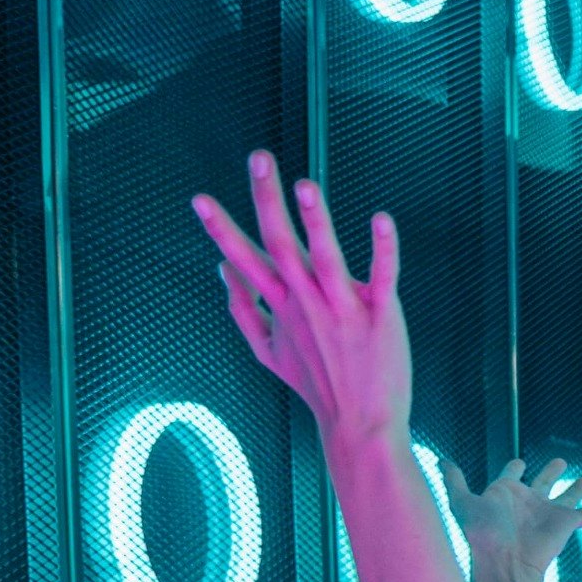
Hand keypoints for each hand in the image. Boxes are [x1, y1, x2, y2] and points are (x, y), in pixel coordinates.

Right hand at [194, 152, 408, 451]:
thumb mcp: (267, 349)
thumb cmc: (315, 383)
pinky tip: (381, 220)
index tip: (198, 198)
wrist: (360, 424)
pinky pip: (382, 278)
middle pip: (281, 244)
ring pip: (326, 259)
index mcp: (281, 305)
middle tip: (259, 158)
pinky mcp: (381, 316)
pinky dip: (383, 250)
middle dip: (267, 200)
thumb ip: (242, 307)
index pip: (245, 259)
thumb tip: (222, 268)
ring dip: (315, 221)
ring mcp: (343, 309)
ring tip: (305, 186)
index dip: (221, 229)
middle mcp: (307, 302)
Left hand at [457, 457, 581, 581]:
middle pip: (542, 483)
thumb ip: (453, 480)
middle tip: (559, 462)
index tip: (518, 463)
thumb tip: (441, 460)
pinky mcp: (566, 523)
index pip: (510, 478)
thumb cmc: (481, 534)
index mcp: (505, 496)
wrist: (504, 561)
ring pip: (567, 496)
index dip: (513, 469)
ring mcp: (548, 513)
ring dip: (576, 488)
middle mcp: (528, 504)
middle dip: (549, 473)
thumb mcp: (462, 501)